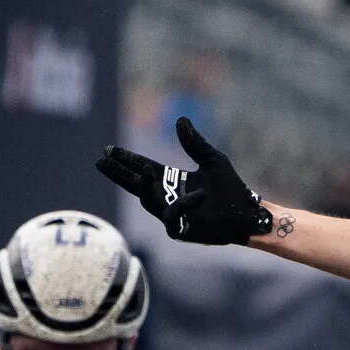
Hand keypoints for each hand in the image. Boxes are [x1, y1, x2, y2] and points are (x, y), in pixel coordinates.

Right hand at [94, 117, 272, 247]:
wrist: (246, 214)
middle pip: (135, 184)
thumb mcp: (211, 160)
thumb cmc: (230, 189)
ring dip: (144, 187)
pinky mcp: (182, 229)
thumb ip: (194, 143)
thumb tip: (180, 120)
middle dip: (119, 173)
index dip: (126, 160)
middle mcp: (167, 196)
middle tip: (102, 161)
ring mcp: (172, 214)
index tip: (109, 149)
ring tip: (142, 173)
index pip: (143, 168)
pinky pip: (173, 216)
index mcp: (171, 180)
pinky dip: (184, 204)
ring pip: (148, 200)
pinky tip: (199, 194)